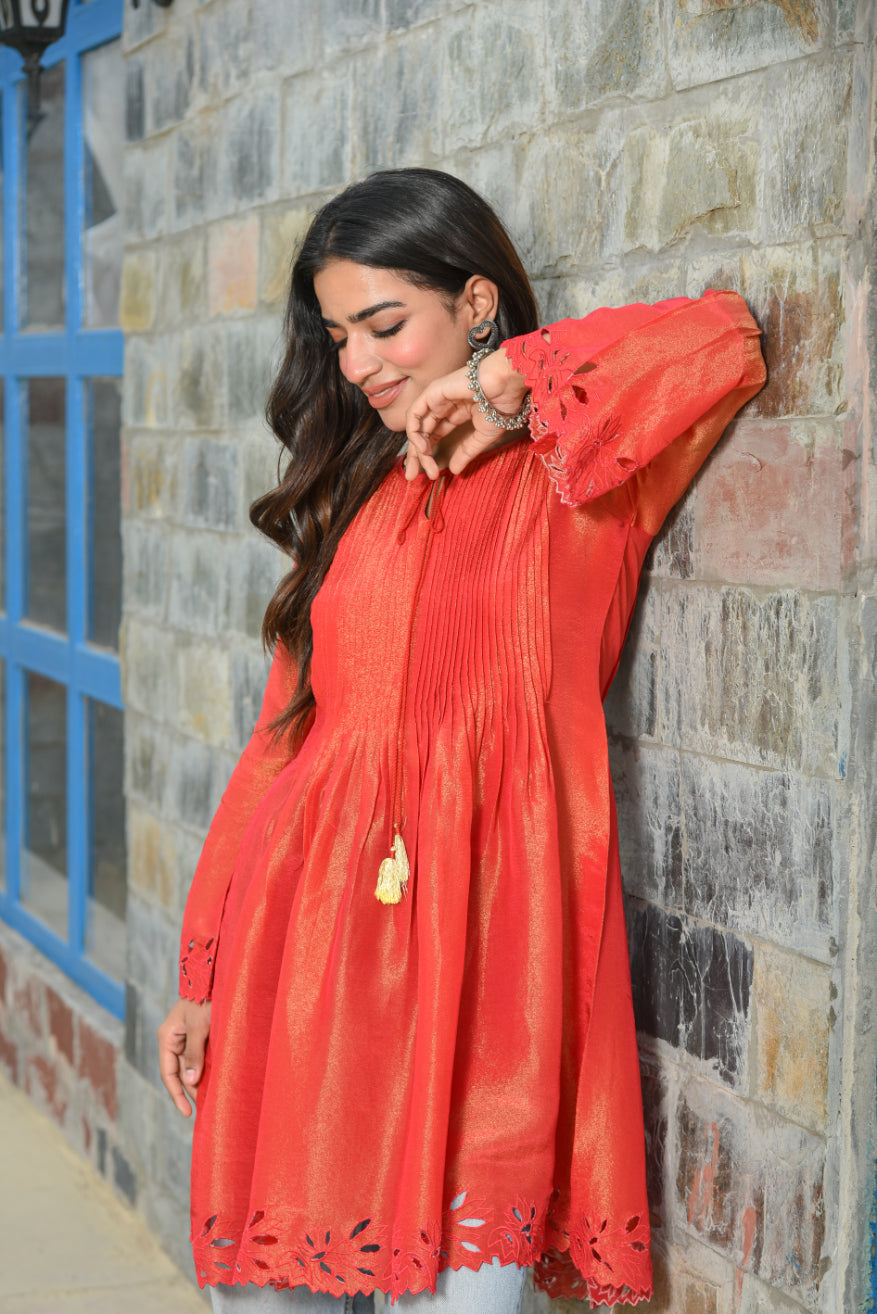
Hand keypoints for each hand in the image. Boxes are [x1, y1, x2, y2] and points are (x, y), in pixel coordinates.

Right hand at [157, 997, 211, 1117]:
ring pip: (189, 1065)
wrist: (212, 975)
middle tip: (207, 1107)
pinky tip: (215, 1077)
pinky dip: (205, 1067)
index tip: (188, 1112)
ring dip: (199, 1079)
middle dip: (191, 1090)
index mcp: (167, 1037)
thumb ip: (194, 1054)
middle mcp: (173, 1038)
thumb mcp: (200, 1026)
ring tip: (213, 1096)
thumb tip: (190, 1082)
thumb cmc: (205, 998)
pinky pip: (198, 1055)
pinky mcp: (197, 1033)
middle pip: (179, 1072)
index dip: (177, 1094)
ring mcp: (184, 1036)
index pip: (168, 1073)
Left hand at [404, 349, 528, 479]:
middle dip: (416, 456)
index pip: (434, 435)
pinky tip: (422, 448)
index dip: (428, 455)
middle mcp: (443, 405)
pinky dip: (414, 432)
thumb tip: (453, 471)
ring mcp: (436, 398)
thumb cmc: (501, 405)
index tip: (430, 476)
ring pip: (417, 427)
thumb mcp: (482, 436)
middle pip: (422, 433)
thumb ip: (466, 452)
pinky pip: (414, 414)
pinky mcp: (432, 392)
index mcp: (456, 412)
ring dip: (416, 449)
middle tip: (412, 476)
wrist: (505, 385)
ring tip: (423, 467)